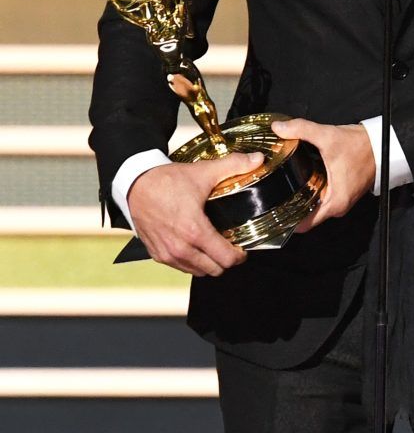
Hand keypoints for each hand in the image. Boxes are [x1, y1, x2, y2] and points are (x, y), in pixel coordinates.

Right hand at [127, 150, 264, 276]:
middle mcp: (180, 248)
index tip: (242, 248)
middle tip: (230, 246)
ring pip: (198, 272)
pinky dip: (192, 262)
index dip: (239, 256)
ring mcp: (167, 254)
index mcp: (194, 231)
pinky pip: (181, 268)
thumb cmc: (167, 180)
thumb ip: (234, 165)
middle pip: (214, 270)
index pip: (225, 259)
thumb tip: (258, 159)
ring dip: (209, 263)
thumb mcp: (203, 171)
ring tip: (214, 246)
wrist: (135, 184)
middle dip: (226, 260)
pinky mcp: (157, 255)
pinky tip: (195, 246)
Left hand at [271, 118, 374, 232]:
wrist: (381, 144)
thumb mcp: (328, 136)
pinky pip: (322, 197)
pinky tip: (300, 178)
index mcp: (334, 202)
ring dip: (300, 197)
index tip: (271, 209)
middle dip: (289, 205)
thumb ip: (301, 129)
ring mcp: (341, 200)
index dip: (286, 219)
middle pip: (306, 215)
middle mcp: (338, 206)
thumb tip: (278, 128)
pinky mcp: (342, 192)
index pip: (304, 224)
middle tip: (271, 192)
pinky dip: (311, 191)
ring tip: (282, 184)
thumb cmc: (360, 146)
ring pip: (314, 206)